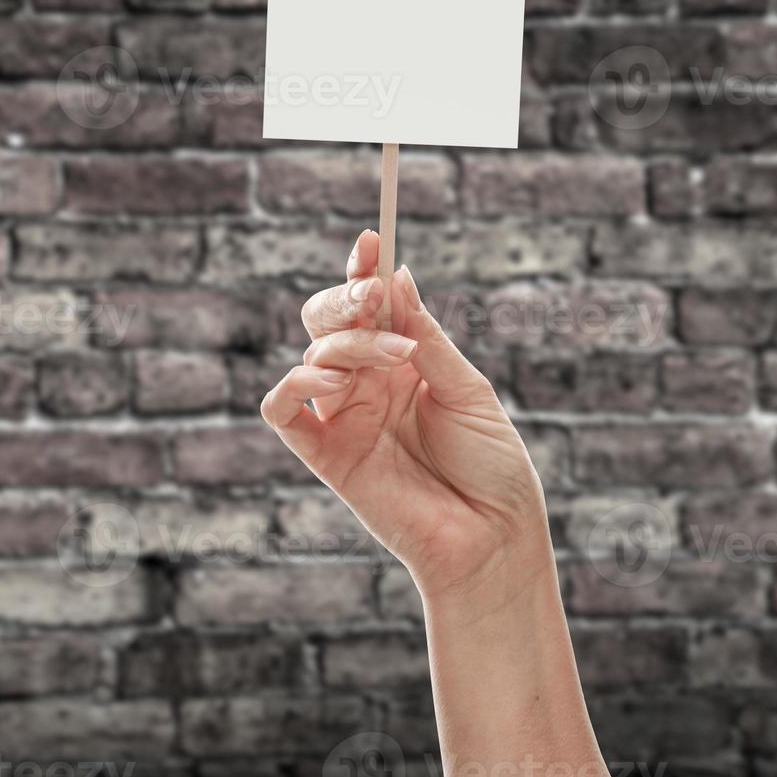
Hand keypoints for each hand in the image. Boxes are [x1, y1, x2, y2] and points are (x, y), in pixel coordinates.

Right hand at [261, 230, 552, 606]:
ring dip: (348, 342)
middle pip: (329, 322)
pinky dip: (296, 385)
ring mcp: (343, 418)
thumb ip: (424, 336)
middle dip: (346, 296)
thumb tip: (397, 276)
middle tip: (372, 292)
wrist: (493, 538)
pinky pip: (282, 410)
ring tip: (392, 356)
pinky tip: (334, 381)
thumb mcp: (467, 389)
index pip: (370, 308)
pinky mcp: (324, 454)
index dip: (363, 271)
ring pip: (314, 355)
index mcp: (403, 365)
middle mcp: (368, 386)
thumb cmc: (491, 467)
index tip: (371, 238)